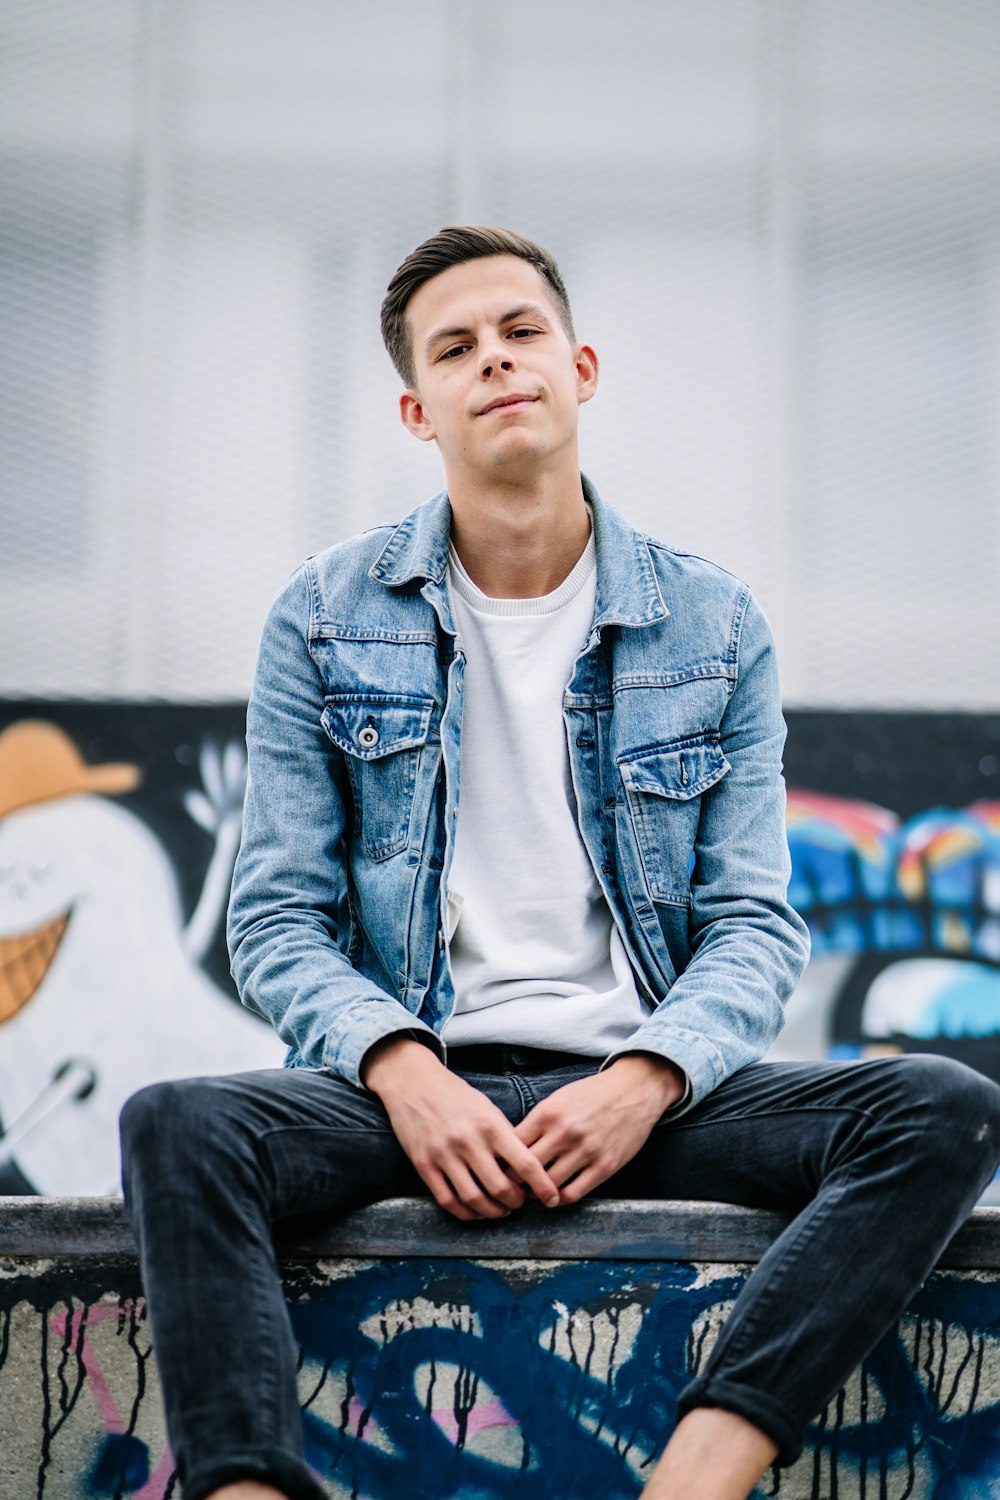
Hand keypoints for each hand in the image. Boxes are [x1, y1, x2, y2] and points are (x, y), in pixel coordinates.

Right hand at [362, 1036, 559, 1220]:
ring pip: (474, 1199)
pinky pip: (447, 1200)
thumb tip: (525, 1167)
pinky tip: (474, 1212)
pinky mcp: (424, 1164)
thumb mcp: (487, 1107)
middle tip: (520, 1204)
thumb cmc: (455, 1094)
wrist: (413, 1081)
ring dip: (492, 1212)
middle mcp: (468, 1141)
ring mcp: (444, 1154)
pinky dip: (465, 1213)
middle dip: (515, 1203)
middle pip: (500, 1188)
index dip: (541, 1186)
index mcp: (490, 1124)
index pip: (524, 1163)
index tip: (551, 1198)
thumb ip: (505, 1135)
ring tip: (499, 1210)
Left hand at [513, 1053, 685, 1206]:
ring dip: (538, 1193)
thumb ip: (538, 1122)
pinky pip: (574, 1193)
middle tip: (516, 1185)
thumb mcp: (559, 1098)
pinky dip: (561, 1199)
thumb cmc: (593, 1094)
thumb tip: (513, 1147)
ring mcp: (586, 1151)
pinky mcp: (605, 1166)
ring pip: (549, 1185)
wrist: (634, 1090)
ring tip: (535, 1192)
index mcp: (549, 1113)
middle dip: (517, 1180)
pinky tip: (557, 1195)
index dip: (504, 1159)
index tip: (503, 1167)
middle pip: (527, 1169)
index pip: (513, 1145)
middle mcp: (565, 1132)